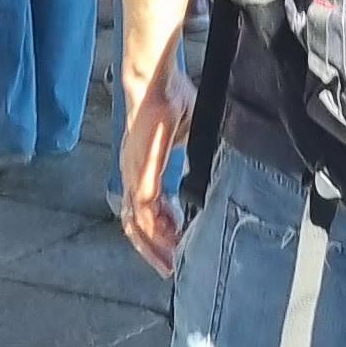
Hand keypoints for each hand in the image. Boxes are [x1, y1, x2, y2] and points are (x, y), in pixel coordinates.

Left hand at [118, 52, 194, 278]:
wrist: (156, 78)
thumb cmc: (171, 96)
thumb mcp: (188, 131)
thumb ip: (193, 152)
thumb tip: (213, 163)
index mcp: (142, 167)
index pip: (145, 209)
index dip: (160, 230)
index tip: (179, 244)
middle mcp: (133, 175)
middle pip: (135, 226)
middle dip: (154, 251)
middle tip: (172, 268)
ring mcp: (134, 175)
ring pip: (137, 225)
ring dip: (155, 247)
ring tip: (173, 263)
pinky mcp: (140, 172)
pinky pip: (145, 212)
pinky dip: (158, 231)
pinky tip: (174, 241)